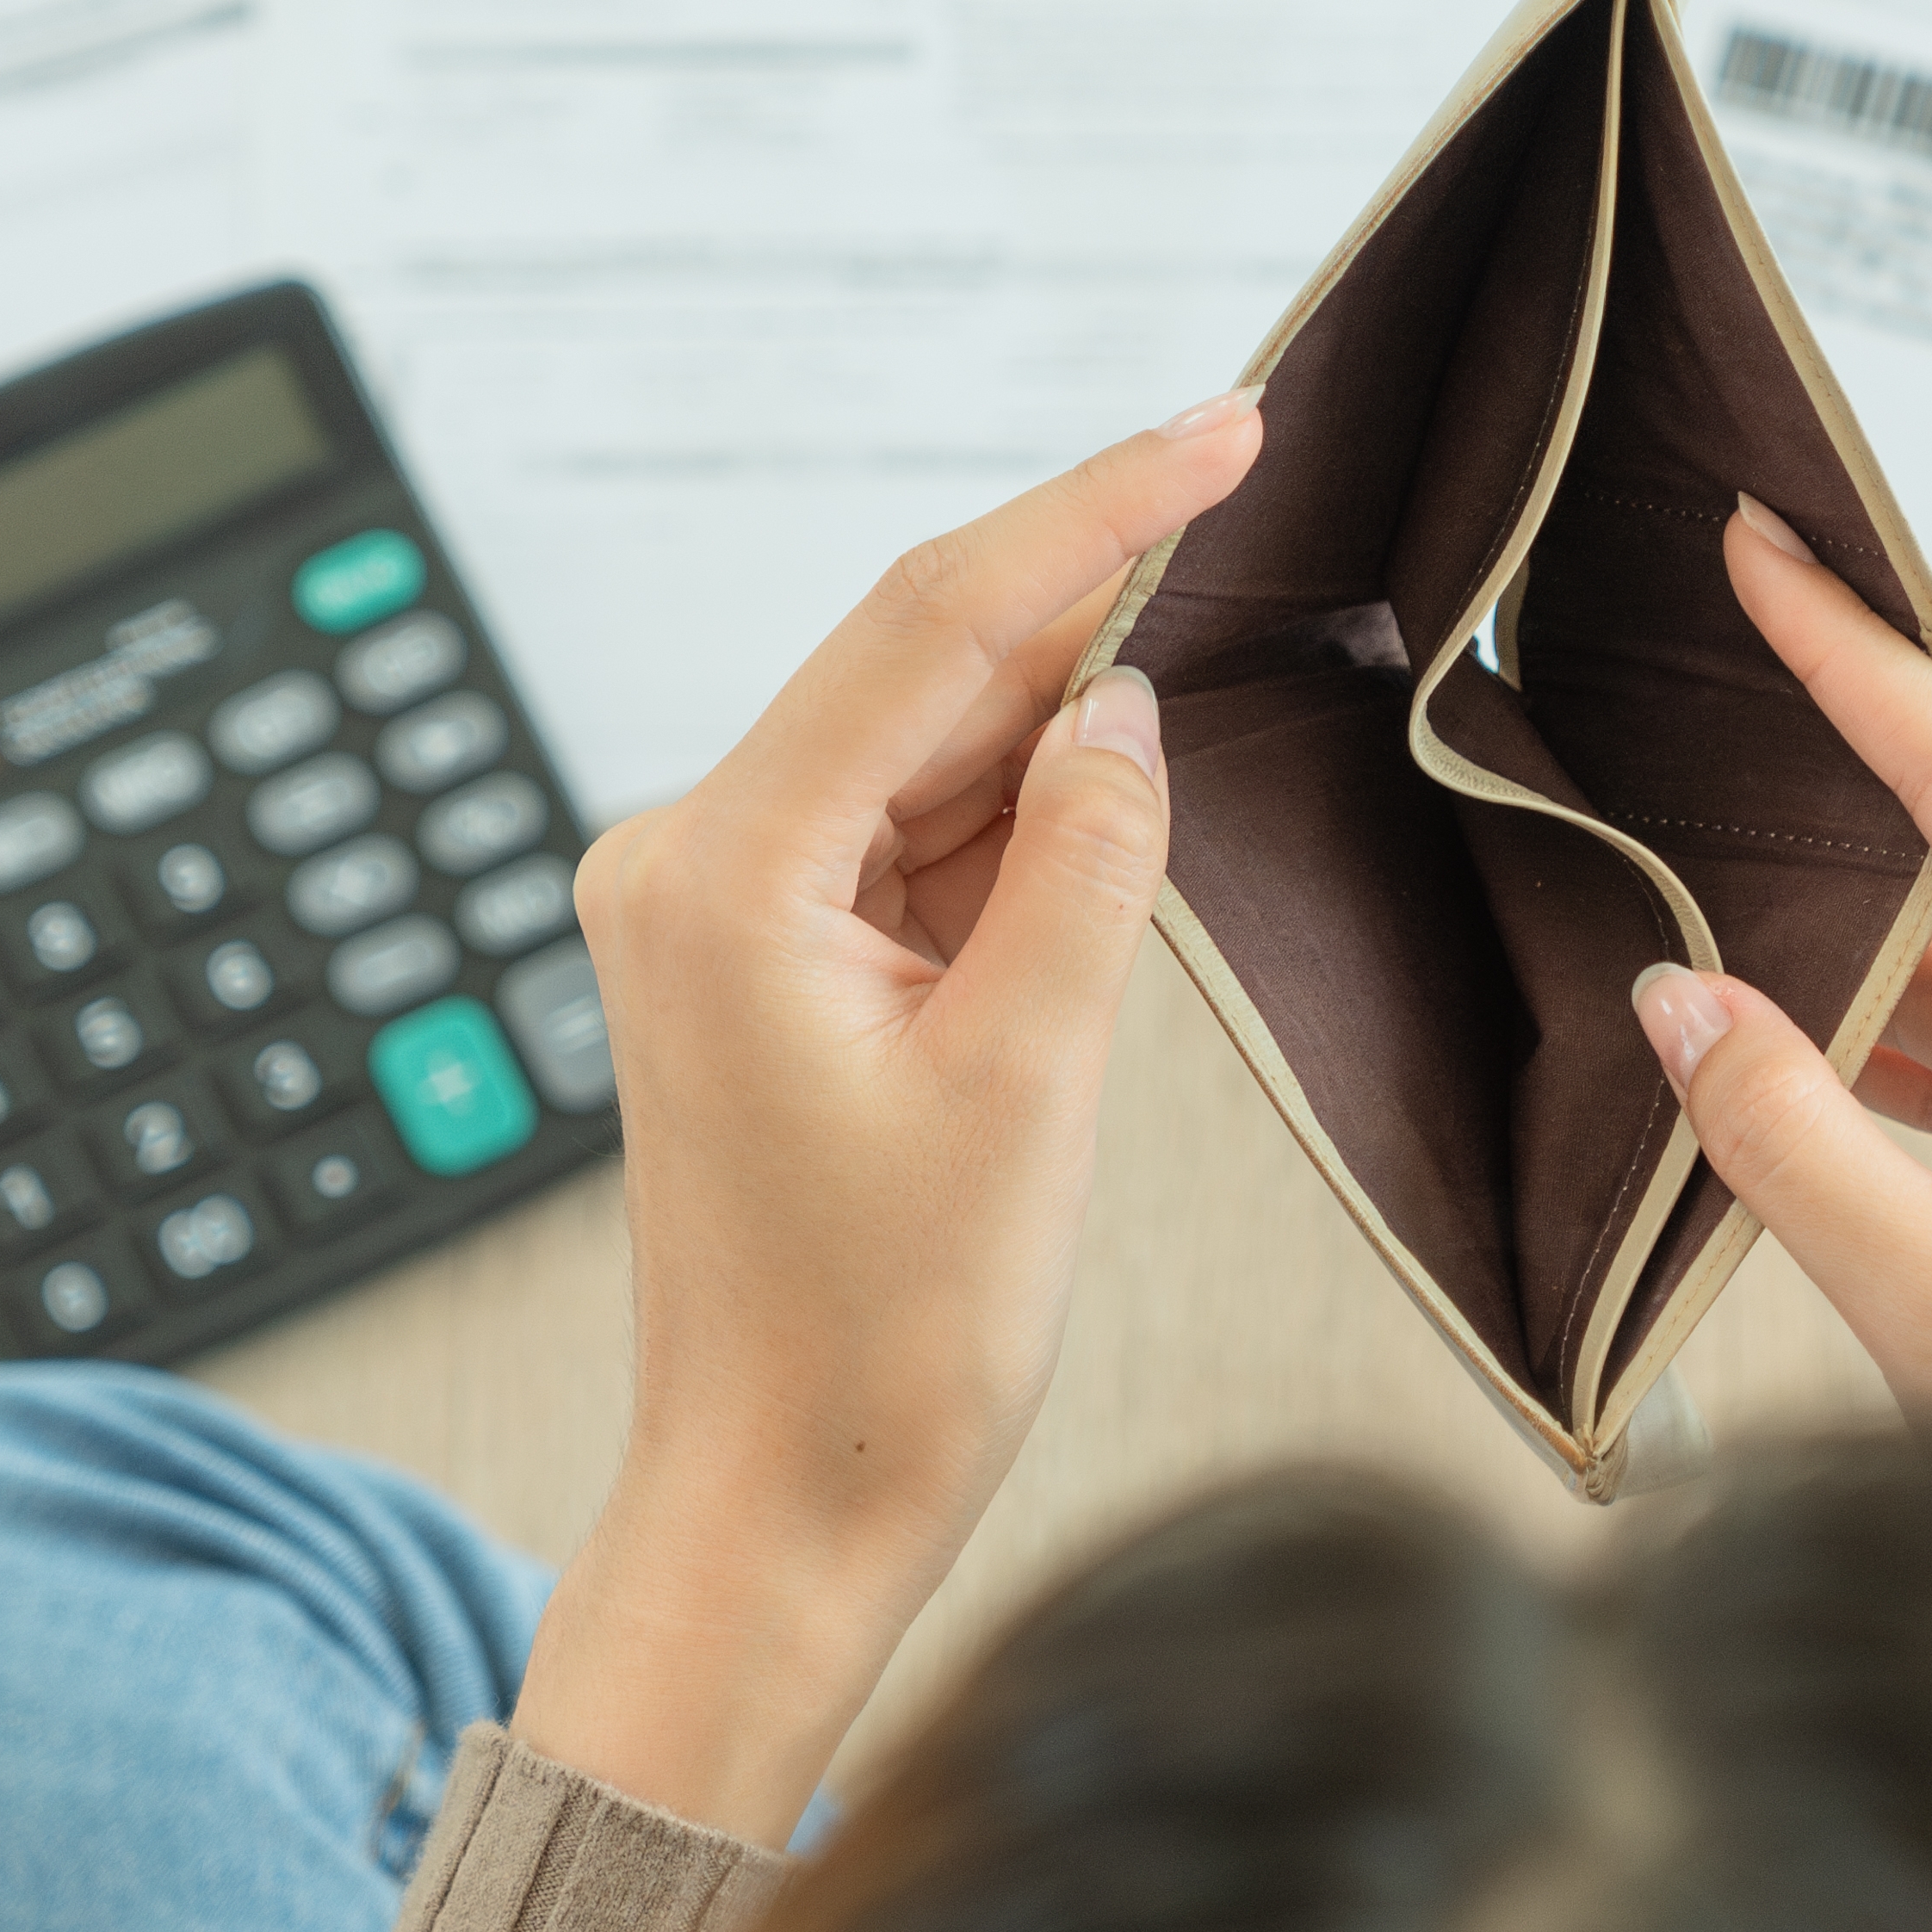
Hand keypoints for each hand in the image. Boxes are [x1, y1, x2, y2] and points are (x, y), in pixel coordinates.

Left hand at [504, 393, 1262, 1842]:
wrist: (781, 1507)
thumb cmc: (885, 1339)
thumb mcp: (1031, 1081)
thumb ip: (1088, 862)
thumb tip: (1123, 709)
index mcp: (722, 871)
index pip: (931, 624)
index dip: (1091, 510)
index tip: (1221, 424)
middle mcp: (685, 860)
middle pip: (915, 666)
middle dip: (1082, 587)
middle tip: (1245, 475)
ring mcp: (714, 907)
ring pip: (920, 745)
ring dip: (1055, 709)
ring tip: (1208, 631)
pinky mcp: (758, 957)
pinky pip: (907, 831)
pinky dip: (1014, 807)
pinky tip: (1116, 782)